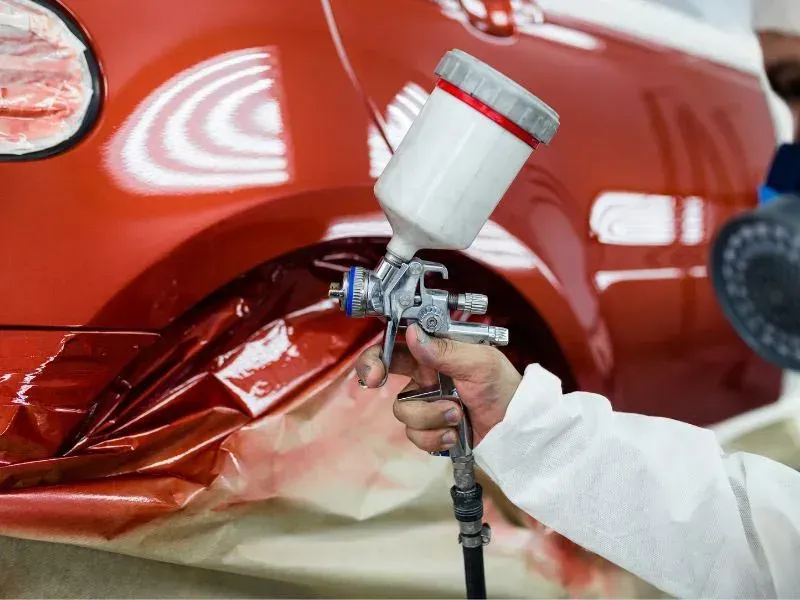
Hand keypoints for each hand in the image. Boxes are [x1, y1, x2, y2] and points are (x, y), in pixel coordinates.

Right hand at [355, 324, 521, 451]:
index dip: (377, 354)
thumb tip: (413, 334)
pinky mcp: (431, 429)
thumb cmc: (504, 387)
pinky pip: (415, 435)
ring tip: (457, 414)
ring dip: (431, 416)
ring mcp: (426, 403)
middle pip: (384, 375)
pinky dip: (437, 436)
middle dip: (378, 378)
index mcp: (435, 353)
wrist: (517, 428)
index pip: (397, 346)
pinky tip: (456, 433)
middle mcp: (425, 376)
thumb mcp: (479, 362)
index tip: (374, 369)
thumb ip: (444, 350)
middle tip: (375, 380)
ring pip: (403, 411)